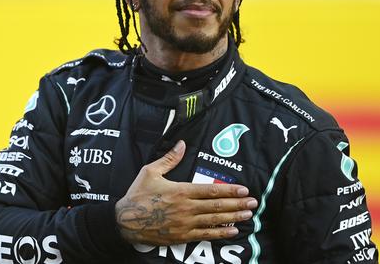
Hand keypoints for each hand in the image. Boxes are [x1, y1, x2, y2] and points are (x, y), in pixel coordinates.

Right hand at [115, 140, 257, 245]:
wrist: (125, 221)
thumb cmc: (138, 195)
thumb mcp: (150, 171)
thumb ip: (169, 159)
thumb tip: (182, 144)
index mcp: (180, 191)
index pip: (210, 191)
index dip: (229, 191)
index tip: (244, 190)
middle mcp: (186, 208)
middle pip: (217, 206)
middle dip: (237, 204)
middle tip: (254, 203)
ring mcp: (184, 224)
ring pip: (214, 221)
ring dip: (233, 218)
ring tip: (248, 216)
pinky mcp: (181, 236)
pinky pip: (205, 235)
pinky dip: (220, 233)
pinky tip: (232, 231)